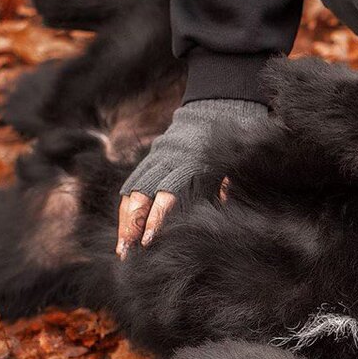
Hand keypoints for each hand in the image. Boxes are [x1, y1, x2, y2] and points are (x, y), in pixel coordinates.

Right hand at [115, 98, 267, 258]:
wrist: (219, 105)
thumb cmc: (233, 140)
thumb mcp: (235, 162)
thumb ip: (226, 185)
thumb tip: (222, 206)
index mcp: (190, 162)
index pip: (166, 194)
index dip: (156, 218)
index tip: (149, 241)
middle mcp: (167, 160)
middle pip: (142, 195)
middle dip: (132, 225)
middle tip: (126, 253)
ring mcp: (157, 157)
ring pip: (132, 190)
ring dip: (125, 220)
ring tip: (121, 248)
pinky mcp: (152, 157)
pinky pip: (133, 183)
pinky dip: (127, 206)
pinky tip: (124, 228)